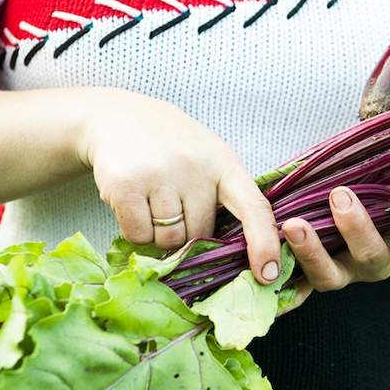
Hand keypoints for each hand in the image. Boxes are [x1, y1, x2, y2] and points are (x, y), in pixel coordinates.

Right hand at [78, 89, 280, 283]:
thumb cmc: (175, 147)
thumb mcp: (210, 161)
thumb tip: (235, 255)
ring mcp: (160, 175)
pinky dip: (136, 230)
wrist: (120, 116)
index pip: (254, 208)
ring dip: (160, 234)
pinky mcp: (126, 185)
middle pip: (200, 234)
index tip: (268, 274)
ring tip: (153, 201)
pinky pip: (138, 235)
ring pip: (169, 240)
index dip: (264, 243)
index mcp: (225, 165)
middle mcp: (196, 168)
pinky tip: (134, 203)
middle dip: (187, 232)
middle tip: (173, 203)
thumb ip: (224, 199)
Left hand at [281, 186, 389, 301]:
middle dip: (355, 228)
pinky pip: (293, 287)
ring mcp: (337, 271)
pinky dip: (280, 288)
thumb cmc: (385, 202)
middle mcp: (367, 264)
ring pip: (326, 274)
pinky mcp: (306, 277)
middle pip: (366, 256)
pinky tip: (260, 281)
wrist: (358, 221)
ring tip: (292, 225)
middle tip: (340, 196)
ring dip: (309, 251)